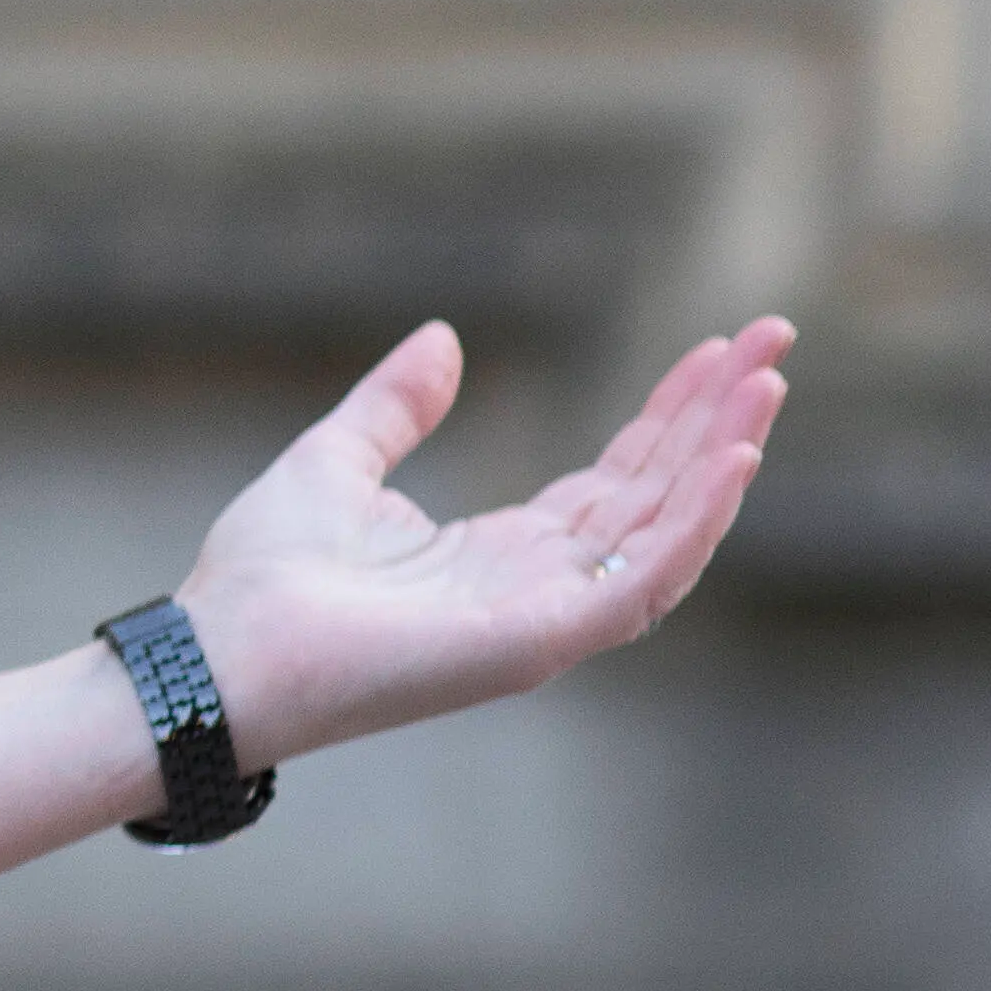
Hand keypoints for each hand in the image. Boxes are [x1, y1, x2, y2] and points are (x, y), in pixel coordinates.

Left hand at [174, 314, 793, 768]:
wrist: (219, 652)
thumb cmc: (262, 577)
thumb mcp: (336, 460)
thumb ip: (395, 406)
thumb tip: (443, 337)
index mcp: (504, 551)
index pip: (617, 476)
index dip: (671, 414)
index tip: (716, 349)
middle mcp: (542, 586)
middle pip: (659, 493)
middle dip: (720, 418)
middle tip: (771, 340)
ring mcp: (548, 618)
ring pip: (667, 531)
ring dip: (723, 457)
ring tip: (766, 383)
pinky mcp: (540, 641)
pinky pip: (642, 581)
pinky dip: (695, 524)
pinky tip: (735, 459)